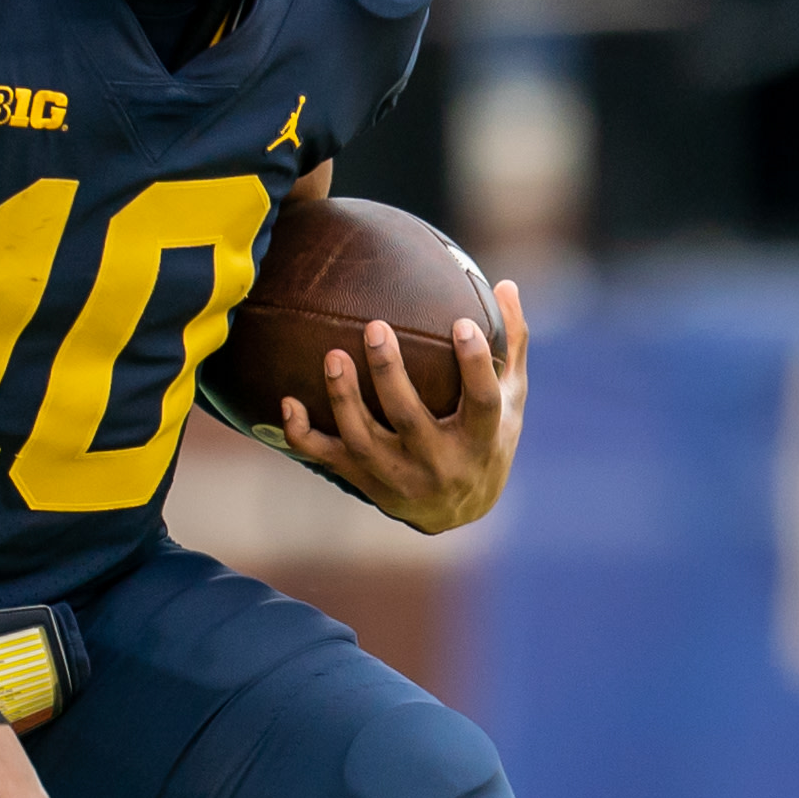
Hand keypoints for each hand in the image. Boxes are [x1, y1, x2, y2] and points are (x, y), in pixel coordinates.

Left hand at [274, 277, 529, 535]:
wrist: (458, 512)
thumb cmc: (486, 440)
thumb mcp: (511, 399)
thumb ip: (510, 345)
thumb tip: (505, 285)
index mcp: (482, 440)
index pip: (482, 403)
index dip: (474, 366)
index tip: (462, 324)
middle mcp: (440, 464)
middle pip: (409, 419)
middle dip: (388, 374)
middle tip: (374, 328)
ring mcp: (399, 478)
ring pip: (363, 440)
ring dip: (344, 398)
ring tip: (333, 356)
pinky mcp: (367, 483)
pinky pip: (328, 460)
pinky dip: (303, 434)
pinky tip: (288, 401)